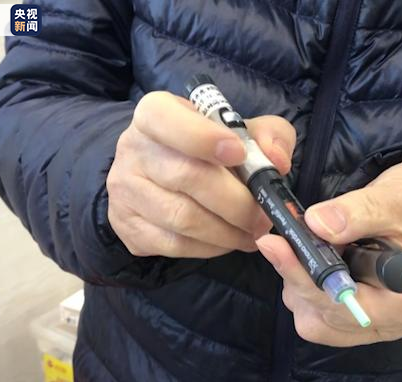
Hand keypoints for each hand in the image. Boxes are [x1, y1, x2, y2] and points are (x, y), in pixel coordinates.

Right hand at [107, 91, 295, 257]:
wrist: (160, 176)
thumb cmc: (206, 149)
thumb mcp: (238, 129)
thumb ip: (267, 135)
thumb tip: (276, 161)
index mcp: (153, 114)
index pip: (164, 118)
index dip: (203, 137)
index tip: (239, 154)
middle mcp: (132, 150)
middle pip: (186, 176)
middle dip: (236, 201)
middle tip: (263, 214)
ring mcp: (126, 192)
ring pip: (182, 218)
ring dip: (228, 231)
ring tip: (253, 231)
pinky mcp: (129, 228)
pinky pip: (175, 244)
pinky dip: (210, 247)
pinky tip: (228, 240)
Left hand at [256, 160, 401, 345]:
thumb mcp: (394, 198)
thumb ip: (355, 213)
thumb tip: (315, 225)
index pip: (348, 305)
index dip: (307, 277)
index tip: (276, 245)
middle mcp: (397, 322)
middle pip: (327, 317)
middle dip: (299, 278)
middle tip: (283, 240)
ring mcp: (378, 323)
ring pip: (317, 321)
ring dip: (300, 284)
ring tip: (310, 245)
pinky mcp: (360, 315)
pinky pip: (319, 315)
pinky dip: (306, 287)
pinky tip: (316, 258)